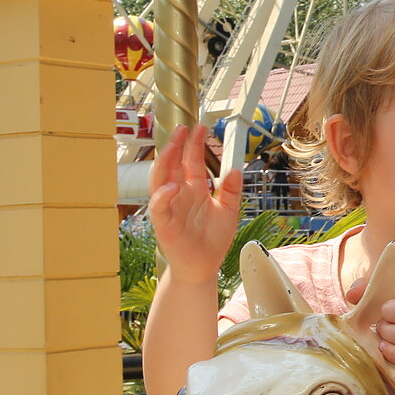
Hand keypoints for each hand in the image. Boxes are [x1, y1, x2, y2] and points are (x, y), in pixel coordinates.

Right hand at [148, 125, 241, 280]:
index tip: (199, 127)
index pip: (191, 162)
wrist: (203, 267)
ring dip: (165, 162)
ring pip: (160, 180)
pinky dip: (163, 196)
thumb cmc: (212, 240)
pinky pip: (159, 207)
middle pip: (173, 165)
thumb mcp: (228, 211)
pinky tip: (173, 186)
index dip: (194, 145)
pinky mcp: (164, 224)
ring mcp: (169, 208)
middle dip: (177, 146)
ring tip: (173, 146)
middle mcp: (179, 195)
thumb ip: (231, 191)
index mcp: (194, 190)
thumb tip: (235, 169)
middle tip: (183, 127)